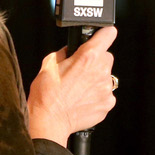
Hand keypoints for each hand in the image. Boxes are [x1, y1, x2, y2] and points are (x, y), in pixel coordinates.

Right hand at [27, 26, 116, 146]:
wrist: (49, 121)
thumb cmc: (46, 94)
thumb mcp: (49, 63)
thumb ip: (65, 52)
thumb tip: (71, 50)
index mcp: (88, 56)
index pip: (108, 34)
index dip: (103, 35)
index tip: (101, 37)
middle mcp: (101, 71)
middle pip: (106, 57)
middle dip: (95, 61)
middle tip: (79, 71)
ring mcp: (106, 88)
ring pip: (106, 76)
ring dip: (96, 79)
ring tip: (78, 89)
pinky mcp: (108, 103)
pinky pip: (106, 94)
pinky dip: (97, 95)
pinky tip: (82, 99)